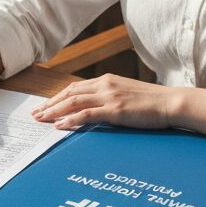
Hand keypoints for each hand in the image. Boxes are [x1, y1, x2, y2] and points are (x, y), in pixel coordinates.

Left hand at [30, 74, 181, 131]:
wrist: (171, 102)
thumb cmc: (151, 102)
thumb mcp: (126, 94)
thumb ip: (109, 98)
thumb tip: (94, 108)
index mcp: (106, 80)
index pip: (74, 87)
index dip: (56, 97)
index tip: (44, 106)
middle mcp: (104, 85)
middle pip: (69, 93)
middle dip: (49, 104)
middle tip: (34, 115)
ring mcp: (109, 96)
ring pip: (73, 102)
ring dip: (54, 111)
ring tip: (41, 120)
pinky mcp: (115, 110)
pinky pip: (87, 114)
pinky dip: (70, 120)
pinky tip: (60, 126)